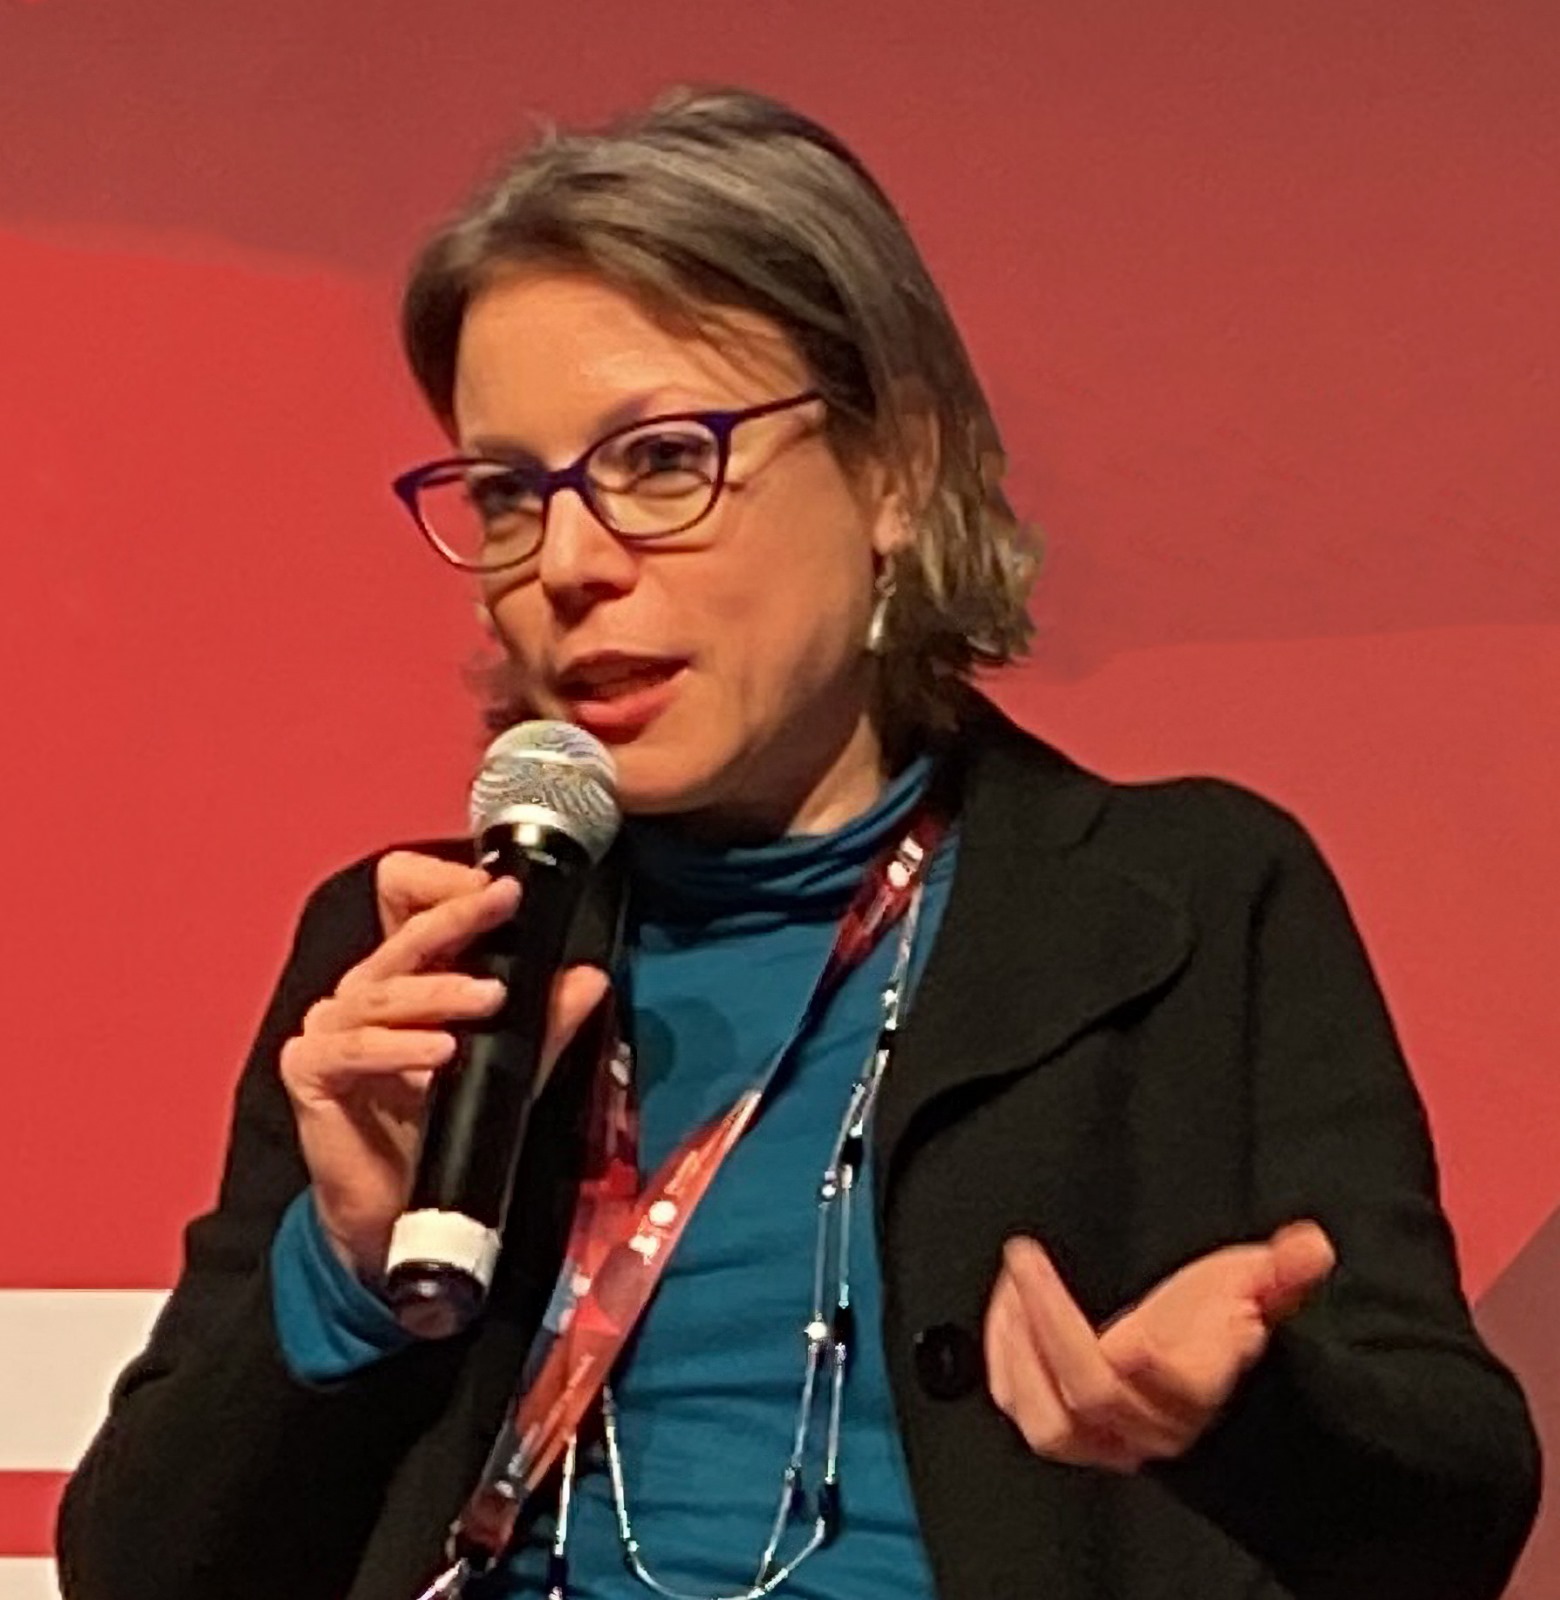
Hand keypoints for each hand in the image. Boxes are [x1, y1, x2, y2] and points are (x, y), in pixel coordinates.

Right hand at [278, 850, 607, 1280]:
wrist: (402, 1211)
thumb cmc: (446, 1126)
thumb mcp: (510, 1065)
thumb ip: (546, 1022)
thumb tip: (589, 978)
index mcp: (408, 974)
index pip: (405, 897)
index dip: (442, 882)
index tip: (500, 887)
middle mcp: (365, 991)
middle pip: (400, 936)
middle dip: (456, 916)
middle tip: (501, 903)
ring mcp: (332, 1028)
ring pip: (382, 992)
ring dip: (438, 991)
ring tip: (489, 998)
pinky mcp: (311, 1071)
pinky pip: (349, 1048)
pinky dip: (396, 1047)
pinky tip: (440, 1051)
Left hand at [984, 1222, 1335, 1471]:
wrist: (1195, 1385)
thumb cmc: (1217, 1328)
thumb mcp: (1253, 1287)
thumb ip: (1282, 1271)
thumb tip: (1311, 1245)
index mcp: (1197, 1386)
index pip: (1177, 1388)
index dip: (1153, 1368)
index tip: (1132, 1335)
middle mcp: (1147, 1421)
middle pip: (1094, 1394)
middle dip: (1052, 1324)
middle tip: (1025, 1258)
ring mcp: (1102, 1432)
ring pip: (1048, 1422)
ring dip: (1017, 1351)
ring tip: (1013, 1285)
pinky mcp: (1065, 1425)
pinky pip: (1021, 1408)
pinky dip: (1002, 1361)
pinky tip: (1007, 1307)